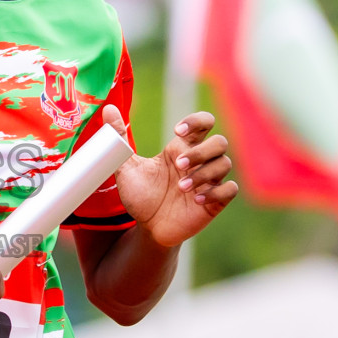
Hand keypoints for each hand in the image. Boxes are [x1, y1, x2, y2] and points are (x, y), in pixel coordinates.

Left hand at [102, 106, 237, 248]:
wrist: (147, 228)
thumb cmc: (140, 196)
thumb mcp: (125, 166)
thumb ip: (118, 137)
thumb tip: (108, 108)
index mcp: (181, 148)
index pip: (204, 122)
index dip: (196, 121)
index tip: (177, 131)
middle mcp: (198, 162)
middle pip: (220, 142)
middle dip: (201, 151)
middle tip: (179, 165)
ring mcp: (208, 182)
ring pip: (225, 164)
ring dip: (204, 174)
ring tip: (181, 188)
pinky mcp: (214, 202)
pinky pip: (229, 189)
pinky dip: (217, 192)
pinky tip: (196, 200)